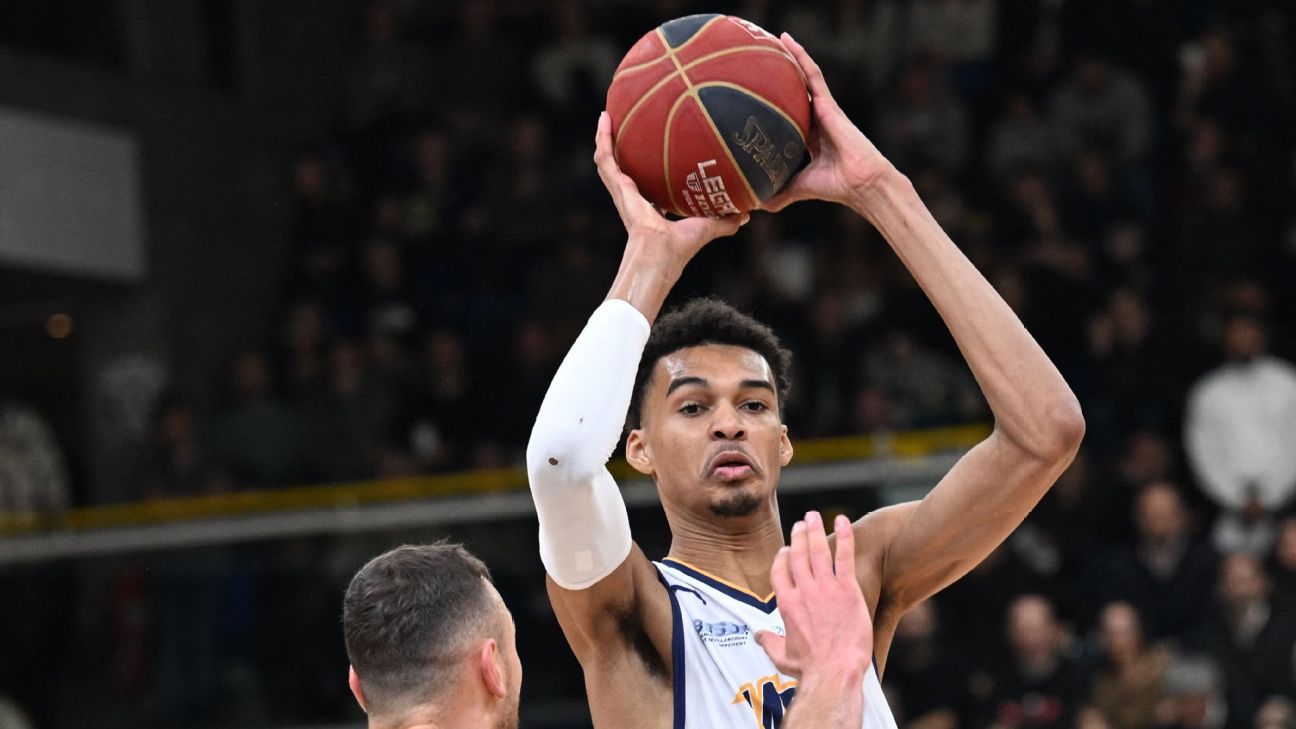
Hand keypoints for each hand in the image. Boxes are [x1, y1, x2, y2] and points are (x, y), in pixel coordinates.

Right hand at [594, 111, 746, 273]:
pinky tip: (605, 117)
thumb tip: (745, 214)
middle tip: (625, 123)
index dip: (647, 167)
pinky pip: (606, 157)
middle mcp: (632, 196)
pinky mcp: (618, 186)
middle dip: (621, 146)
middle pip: (624, 165)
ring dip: (605, 137)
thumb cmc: (679, 247)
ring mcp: (621, 190)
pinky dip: (603, 137)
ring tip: (607, 114)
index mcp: (648, 206)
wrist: (661, 253)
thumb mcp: (707, 227)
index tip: (652, 151)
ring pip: (608, 158)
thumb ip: (725, 220)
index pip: (645, 183)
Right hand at [756, 511, 872, 679]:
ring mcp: (825, 588)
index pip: (780, 571)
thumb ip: (769, 642)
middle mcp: (803, 591)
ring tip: (813, 516)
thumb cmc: (810, 668)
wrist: (835, 671)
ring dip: (814, 530)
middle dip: (798, 536)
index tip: (786, 549)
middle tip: (801, 523)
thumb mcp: (782, 657)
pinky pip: (844, 556)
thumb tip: (758, 635)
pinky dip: (844, 536)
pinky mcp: (847, 589)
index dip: (782, 557)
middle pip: (797, 555)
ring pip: (817, 551)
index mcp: (786, 604)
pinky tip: (842, 520)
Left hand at [761, 34, 897, 212]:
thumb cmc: (837, 187)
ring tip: (778, 39)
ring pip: (806, 77)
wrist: (861, 184)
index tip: (759, 93)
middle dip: (784, 73)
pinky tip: (788, 44)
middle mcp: (817, 119)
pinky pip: (813, 76)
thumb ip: (781, 192)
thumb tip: (757, 204)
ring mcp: (825, 109)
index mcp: (811, 136)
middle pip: (797, 89)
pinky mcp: (829, 105)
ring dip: (793, 56)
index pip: (790, 113)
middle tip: (764, 56)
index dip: (776, 101)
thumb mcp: (801, 187)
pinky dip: (801, 59)